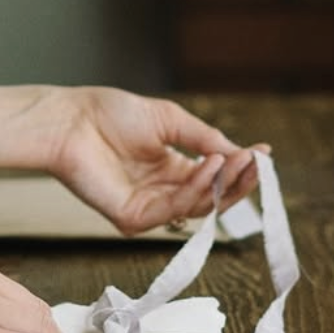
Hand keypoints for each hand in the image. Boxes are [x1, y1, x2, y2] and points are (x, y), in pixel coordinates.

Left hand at [40, 88, 264, 235]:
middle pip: (212, 198)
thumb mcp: (170, 120)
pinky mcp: (133, 219)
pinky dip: (196, 190)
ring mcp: (149, 208)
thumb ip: (204, 138)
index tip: (263, 153)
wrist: (70, 120)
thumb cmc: (111, 114)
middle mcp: (163, 191)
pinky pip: (173, 210)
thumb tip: (241, 152)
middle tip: (256, 164)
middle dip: (238, 181)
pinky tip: (208, 166)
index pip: (214, 177)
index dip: (239, 168)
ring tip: (232, 159)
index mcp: (171, 168)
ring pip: (198, 207)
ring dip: (221, 183)